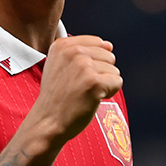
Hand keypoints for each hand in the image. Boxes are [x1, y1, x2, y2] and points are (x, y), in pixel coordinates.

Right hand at [31, 35, 122, 149]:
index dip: (94, 62)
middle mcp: (73, 52)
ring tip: (84, 93)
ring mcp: (84, 66)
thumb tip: (109, 45)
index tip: (76, 76)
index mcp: (63, 45)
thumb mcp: (59, 66)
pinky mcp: (94, 82)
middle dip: (100, 73)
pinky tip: (92, 99)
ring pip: (114, 70)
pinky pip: (117, 82)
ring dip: (104, 84)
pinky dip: (109, 93)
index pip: (98, 43)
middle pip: (108, 56)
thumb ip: (81, 52)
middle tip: (80, 87)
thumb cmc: (56, 97)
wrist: (47, 122)